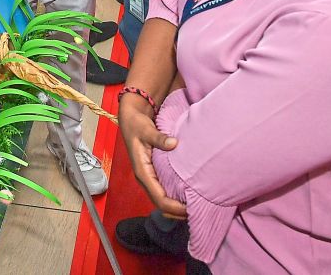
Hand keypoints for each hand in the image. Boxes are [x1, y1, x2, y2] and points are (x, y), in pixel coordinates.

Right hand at [119, 96, 186, 219]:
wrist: (130, 117)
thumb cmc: (137, 124)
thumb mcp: (146, 130)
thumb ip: (159, 138)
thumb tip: (173, 143)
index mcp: (142, 172)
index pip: (159, 199)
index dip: (175, 208)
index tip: (191, 209)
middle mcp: (145, 179)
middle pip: (161, 205)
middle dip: (178, 212)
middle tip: (199, 212)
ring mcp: (149, 177)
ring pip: (163, 200)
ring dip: (177, 207)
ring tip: (196, 207)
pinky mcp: (153, 173)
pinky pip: (164, 192)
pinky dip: (175, 198)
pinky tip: (188, 196)